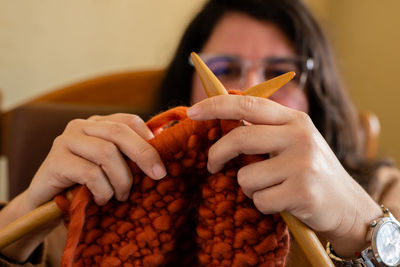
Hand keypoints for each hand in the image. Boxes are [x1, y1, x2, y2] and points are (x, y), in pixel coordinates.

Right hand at [27, 113, 166, 207]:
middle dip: (143, 155)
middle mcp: (81, 126)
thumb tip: (162, 154)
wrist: (46, 203)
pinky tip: (102, 199)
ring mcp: (65, 141)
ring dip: (121, 179)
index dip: (148, 139)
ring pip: (107, 153)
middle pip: (119, 132)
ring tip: (122, 195)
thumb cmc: (86, 184)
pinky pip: (91, 174)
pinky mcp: (55, 161)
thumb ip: (129, 156)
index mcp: (98, 123)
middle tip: (158, 175)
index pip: (129, 120)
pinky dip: (103, 190)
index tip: (160, 162)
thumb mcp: (111, 166)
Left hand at [187, 95, 381, 256]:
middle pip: (239, 138)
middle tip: (212, 165)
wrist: (347, 206)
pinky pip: (260, 200)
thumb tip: (225, 119)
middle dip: (217, 154)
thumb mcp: (293, 141)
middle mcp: (299, 136)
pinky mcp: (302, 191)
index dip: (215, 105)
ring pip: (246, 176)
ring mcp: (302, 163)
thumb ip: (265, 129)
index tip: (191, 112)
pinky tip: (283, 203)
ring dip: (250, 188)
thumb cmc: (311, 171)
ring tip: (271, 189)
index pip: (247, 103)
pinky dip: (264, 205)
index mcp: (294, 119)